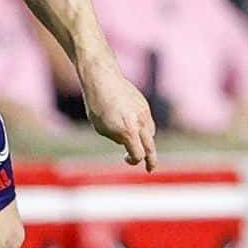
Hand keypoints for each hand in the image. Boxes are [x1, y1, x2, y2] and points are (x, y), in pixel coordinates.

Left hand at [78, 55, 157, 170]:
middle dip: (151, 160)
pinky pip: (148, 121)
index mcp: (128, 131)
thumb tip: (128, 142)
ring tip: (135, 143)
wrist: (102, 78)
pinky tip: (132, 127)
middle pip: (151, 147)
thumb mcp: (101, 127)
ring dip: (145, 142)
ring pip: (150, 133)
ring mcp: (144, 112)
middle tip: (150, 168)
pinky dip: (143, 129)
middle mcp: (139, 122)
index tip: (126, 159)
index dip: (133, 161)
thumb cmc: (96, 104)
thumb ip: (117, 138)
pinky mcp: (144, 104)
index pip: (138, 154)